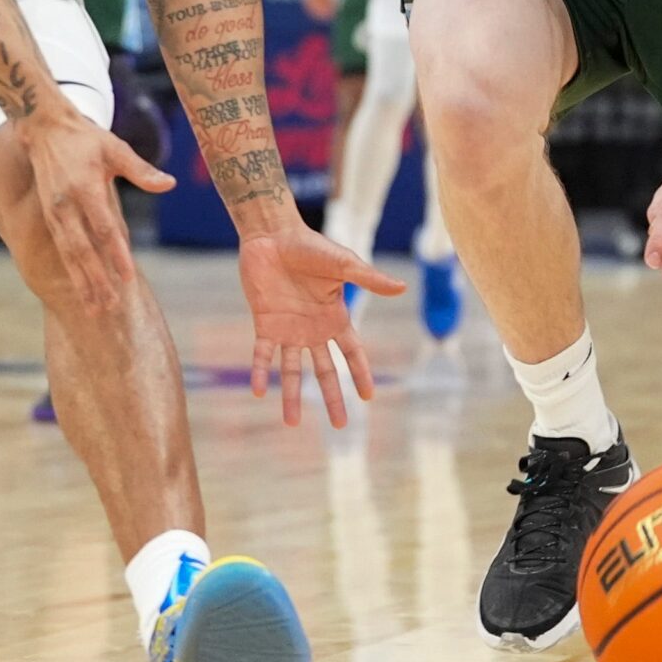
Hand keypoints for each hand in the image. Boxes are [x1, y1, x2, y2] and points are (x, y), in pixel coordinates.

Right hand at [19, 104, 176, 315]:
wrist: (44, 128)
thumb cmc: (86, 138)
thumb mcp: (115, 148)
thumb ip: (141, 170)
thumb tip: (170, 184)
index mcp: (84, 188)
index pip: (104, 228)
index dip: (116, 254)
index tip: (128, 277)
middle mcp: (66, 206)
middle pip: (83, 250)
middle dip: (96, 280)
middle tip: (111, 305)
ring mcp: (55, 214)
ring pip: (69, 255)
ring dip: (82, 283)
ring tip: (95, 309)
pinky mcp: (50, 218)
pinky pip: (62, 250)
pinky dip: (72, 272)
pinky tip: (82, 289)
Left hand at [239, 224, 401, 427]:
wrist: (272, 235)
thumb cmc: (310, 246)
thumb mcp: (343, 264)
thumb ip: (369, 279)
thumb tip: (402, 287)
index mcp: (335, 317)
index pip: (352, 353)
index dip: (360, 374)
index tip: (368, 398)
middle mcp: (313, 329)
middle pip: (325, 370)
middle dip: (332, 398)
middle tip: (340, 426)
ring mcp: (288, 330)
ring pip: (292, 371)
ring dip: (291, 396)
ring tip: (291, 423)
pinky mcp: (265, 325)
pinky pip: (263, 355)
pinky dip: (261, 373)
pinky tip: (259, 392)